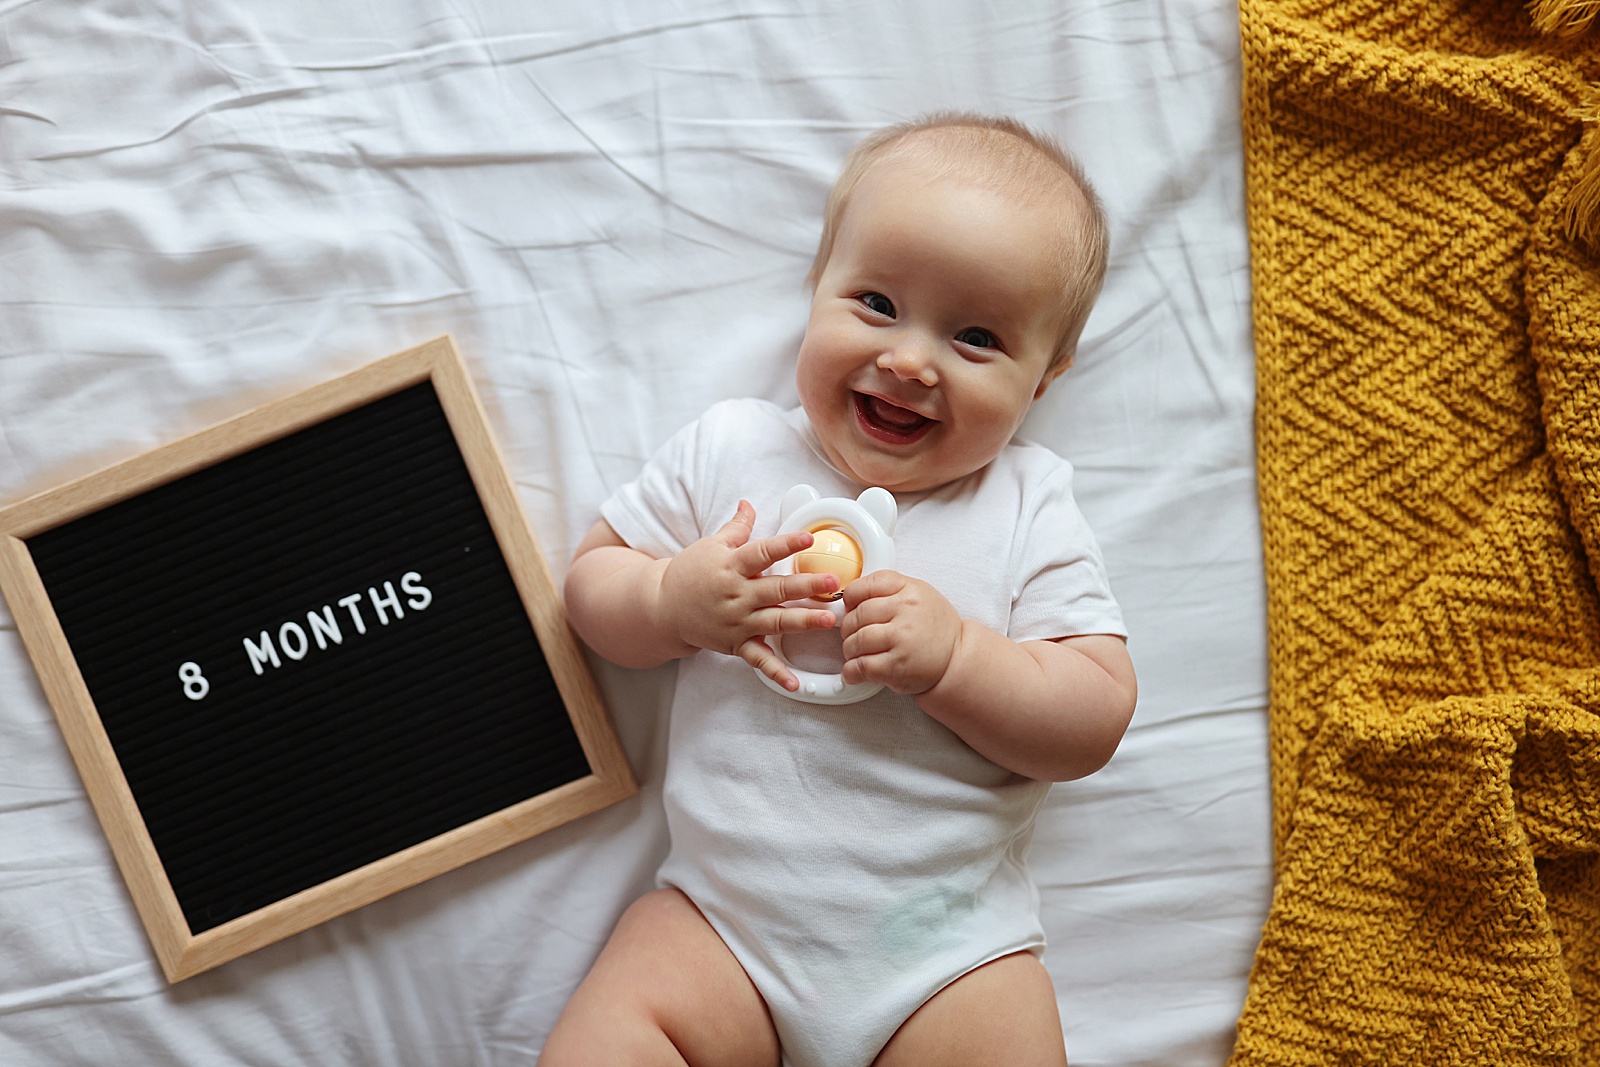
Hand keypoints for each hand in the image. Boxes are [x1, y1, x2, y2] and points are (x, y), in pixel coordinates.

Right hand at [656, 500, 840, 690]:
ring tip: (828, 620)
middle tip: (832, 582)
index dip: (785, 544)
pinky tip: (794, 681)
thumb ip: (736, 527)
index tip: (808, 537)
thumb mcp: (711, 546)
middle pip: (775, 589)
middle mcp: (736, 595)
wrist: (661, 608)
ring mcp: (737, 622)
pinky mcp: (736, 643)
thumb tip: (748, 503)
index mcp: (731, 566)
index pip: (761, 552)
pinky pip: (758, 660)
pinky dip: (776, 672)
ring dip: (803, 622)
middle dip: (806, 586)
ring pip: (775, 621)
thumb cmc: (689, 574)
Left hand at [839, 570, 961, 694]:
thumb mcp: (919, 595)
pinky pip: (862, 666)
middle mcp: (906, 612)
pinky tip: (855, 670)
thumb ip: (889, 591)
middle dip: (848, 627)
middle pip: (858, 615)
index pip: (865, 586)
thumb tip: (850, 598)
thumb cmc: (934, 627)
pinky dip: (852, 670)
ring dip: (849, 649)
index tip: (850, 607)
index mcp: (910, 590)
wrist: (957, 658)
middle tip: (852, 634)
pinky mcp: (897, 666)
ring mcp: (902, 639)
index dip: (850, 598)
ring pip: (856, 640)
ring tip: (856, 652)